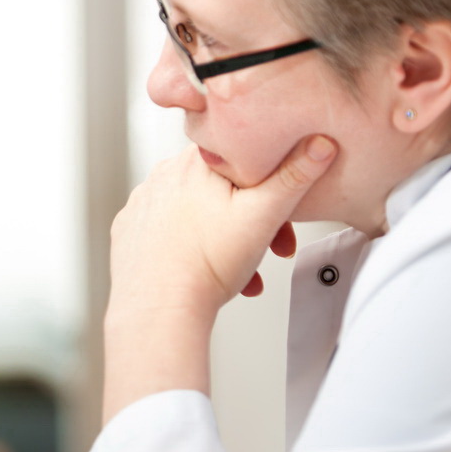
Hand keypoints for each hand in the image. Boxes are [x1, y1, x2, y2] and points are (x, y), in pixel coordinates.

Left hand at [107, 135, 337, 317]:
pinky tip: (207, 270)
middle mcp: (163, 175)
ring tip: (241, 272)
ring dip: (226, 240)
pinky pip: (171, 232)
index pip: (242, 159)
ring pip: (199, 214)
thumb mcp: (264, 216)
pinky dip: (193, 248)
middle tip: (270, 251)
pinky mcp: (130, 230)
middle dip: (252, 221)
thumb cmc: (207, 264)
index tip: (284, 219)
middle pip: (222, 190)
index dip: (271, 187)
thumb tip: (320, 143)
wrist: (159, 308)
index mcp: (194, 161)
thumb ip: (294, 177)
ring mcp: (142, 203)